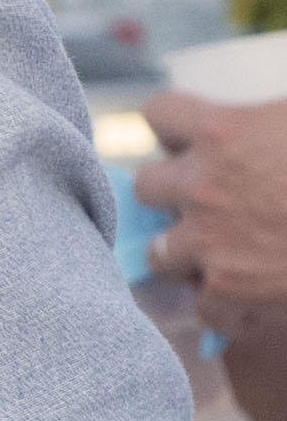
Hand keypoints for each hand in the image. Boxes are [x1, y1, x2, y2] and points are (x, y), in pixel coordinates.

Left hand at [136, 90, 286, 318]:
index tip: (192, 140)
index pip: (160, 113)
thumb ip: (275, 118)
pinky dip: (225, 308)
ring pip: (159, 252)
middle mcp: (202, 184)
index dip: (176, 128)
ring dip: (187, 253)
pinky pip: (203, 305)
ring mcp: (208, 240)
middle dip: (173, 194)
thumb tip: (269, 122)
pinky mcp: (227, 288)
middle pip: (146, 186)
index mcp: (224, 130)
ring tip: (224, 255)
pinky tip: (251, 302)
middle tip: (209, 202)